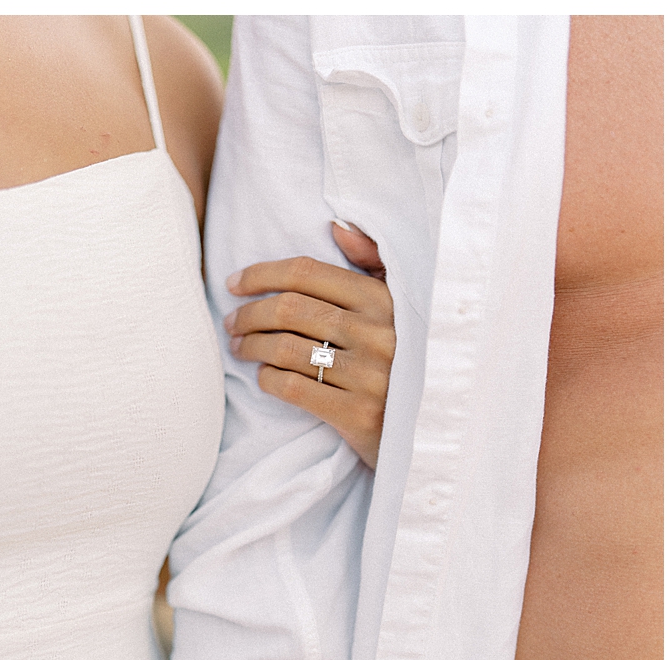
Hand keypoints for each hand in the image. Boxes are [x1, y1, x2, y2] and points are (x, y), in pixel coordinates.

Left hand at [224, 223, 393, 468]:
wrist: (435, 425)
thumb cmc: (410, 358)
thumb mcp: (405, 304)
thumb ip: (374, 262)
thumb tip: (337, 226)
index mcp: (384, 299)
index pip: (307, 273)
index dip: (261, 274)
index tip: (233, 283)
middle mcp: (377, 332)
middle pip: (289, 309)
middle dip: (248, 314)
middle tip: (231, 323)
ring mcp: (368, 375)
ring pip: (284, 349)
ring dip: (250, 346)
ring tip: (240, 348)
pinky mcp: (358, 414)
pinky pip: (293, 388)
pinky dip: (268, 379)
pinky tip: (264, 376)